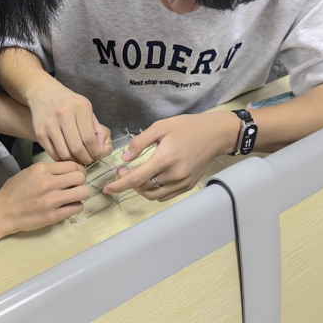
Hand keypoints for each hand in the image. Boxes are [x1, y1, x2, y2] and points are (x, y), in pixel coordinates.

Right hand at [0, 161, 90, 234]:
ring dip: (81, 194)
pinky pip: (76, 208)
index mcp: (41, 169)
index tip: (77, 175)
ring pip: (83, 192)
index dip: (78, 170)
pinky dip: (75, 206)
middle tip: (76, 185)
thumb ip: (49, 170)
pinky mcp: (53, 216)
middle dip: (81, 181)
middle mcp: (47, 183)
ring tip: (74, 196)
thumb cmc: (14, 192)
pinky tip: (68, 206)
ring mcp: (51, 200)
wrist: (2, 212)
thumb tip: (70, 170)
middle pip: (81, 177)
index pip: (72, 165)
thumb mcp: (29, 172)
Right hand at [27, 80, 110, 163]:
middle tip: (88, 160)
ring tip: (78, 158)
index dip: (95, 152)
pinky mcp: (40, 132)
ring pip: (64, 153)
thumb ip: (97, 129)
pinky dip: (61, 159)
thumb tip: (101, 149)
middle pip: (77, 148)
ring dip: (73, 161)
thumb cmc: (69, 103)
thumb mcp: (86, 109)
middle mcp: (64, 114)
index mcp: (80, 107)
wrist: (44, 93)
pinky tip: (66, 155)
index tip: (96, 155)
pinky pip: (53, 153)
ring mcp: (50, 124)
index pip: (89, 138)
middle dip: (85, 159)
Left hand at [103, 112, 239, 201]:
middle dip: (129, 181)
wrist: (215, 134)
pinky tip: (150, 179)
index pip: (137, 178)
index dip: (119, 185)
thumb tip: (125, 159)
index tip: (107, 188)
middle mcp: (174, 175)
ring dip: (140, 188)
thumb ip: (140, 143)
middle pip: (143, 187)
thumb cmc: (187, 127)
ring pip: (153, 194)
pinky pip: (165, 195)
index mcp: (165, 159)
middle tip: (124, 169)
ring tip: (135, 175)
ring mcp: (182, 182)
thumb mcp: (160, 127)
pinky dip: (154, 191)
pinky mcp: (187, 186)